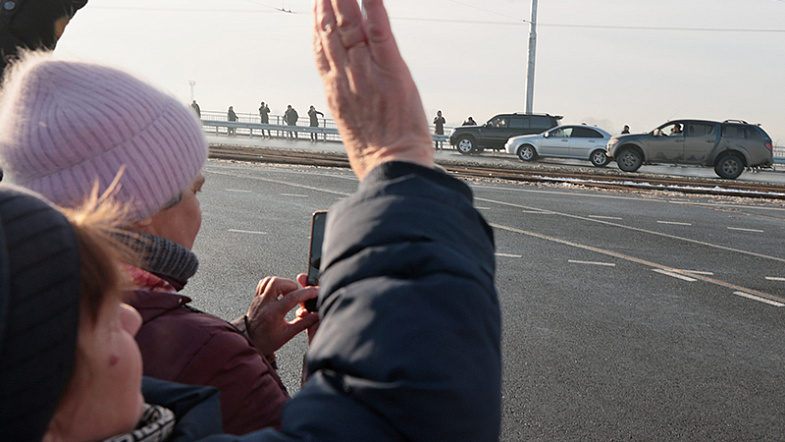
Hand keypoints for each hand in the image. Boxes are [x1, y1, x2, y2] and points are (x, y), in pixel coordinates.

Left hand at [244, 276, 318, 355]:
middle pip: (278, 283)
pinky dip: (274, 283)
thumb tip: (316, 315)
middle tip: (298, 294)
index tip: (316, 292)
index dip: (308, 293)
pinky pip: (264, 283)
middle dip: (292, 285)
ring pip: (270, 280)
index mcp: (273, 313)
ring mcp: (259, 299)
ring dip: (283, 283)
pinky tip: (280, 291)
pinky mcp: (256, 298)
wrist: (250, 343)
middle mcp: (264, 303)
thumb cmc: (266, 341)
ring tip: (289, 292)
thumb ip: (304, 323)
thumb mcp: (288, 334)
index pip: (293, 297)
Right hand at [313, 0, 433, 179]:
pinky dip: (374, 8)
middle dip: (326, 3)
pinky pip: (380, 31)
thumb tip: (350, 90)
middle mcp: (346, 75)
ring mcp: (367, 70)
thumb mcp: (351, 124)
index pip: (321, 48)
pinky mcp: (392, 69)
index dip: (317, 23)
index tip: (316, 5)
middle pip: (331, 30)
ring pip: (350, 25)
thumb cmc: (376, 154)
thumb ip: (348, 100)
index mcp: (335, 89)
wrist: (391, 166)